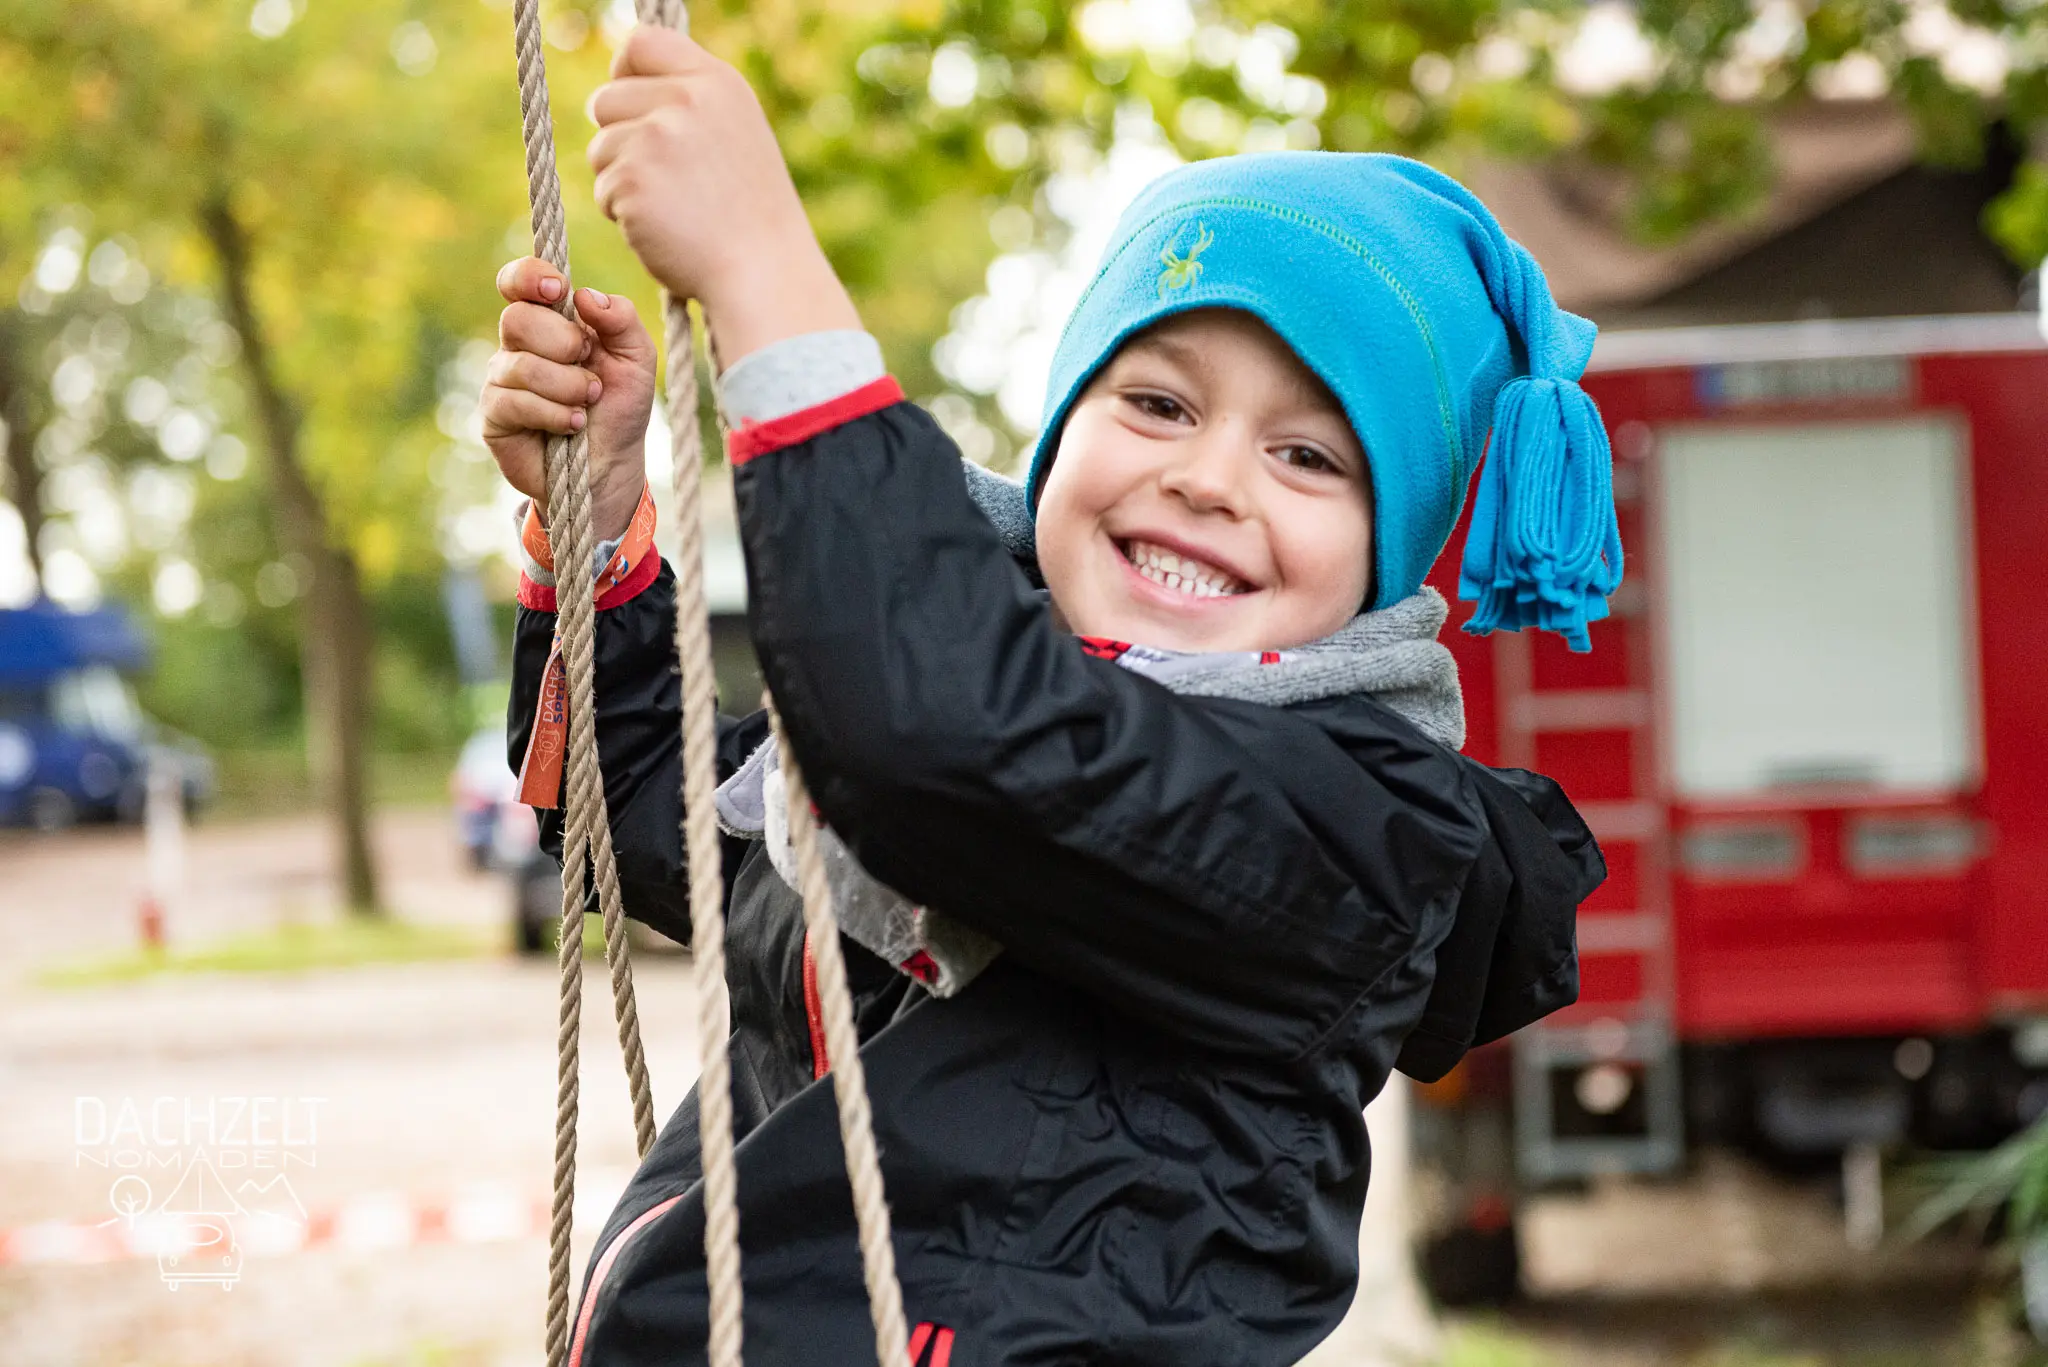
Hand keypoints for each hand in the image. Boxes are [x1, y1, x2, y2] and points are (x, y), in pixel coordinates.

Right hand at [480, 257, 654, 540]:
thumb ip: (621, 319)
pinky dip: (553, 413)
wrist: (611, 465)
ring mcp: (502, 379)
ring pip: (520, 365)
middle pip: (518, 319)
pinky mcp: (494, 415)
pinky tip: (571, 425)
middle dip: (564, 345)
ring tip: (587, 405)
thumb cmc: (620, 408)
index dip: (529, 277)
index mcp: (550, 321)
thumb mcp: (637, 359)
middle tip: (591, 371)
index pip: (519, 282)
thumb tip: (584, 296)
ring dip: (567, 387)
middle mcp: (519, 345)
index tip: (557, 291)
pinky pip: (513, 401)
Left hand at [586, 27, 859, 366]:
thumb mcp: (737, 136)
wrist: (763, 274)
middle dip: (619, 137)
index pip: (643, 42)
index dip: (625, 72)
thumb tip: (625, 82)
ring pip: (601, 148)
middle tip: (660, 177)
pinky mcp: (632, 177)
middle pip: (607, 98)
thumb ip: (692, 102)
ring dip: (621, 181)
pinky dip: (624, 215)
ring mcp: (657, 136)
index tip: (632, 105)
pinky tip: (664, 229)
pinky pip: (603, 189)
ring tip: (672, 208)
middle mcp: (687, 98)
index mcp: (718, 82)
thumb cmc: (751, 217)